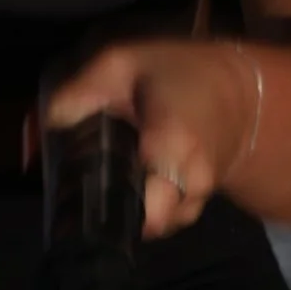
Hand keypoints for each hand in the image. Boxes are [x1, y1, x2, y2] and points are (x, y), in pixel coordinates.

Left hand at [35, 37, 262, 240]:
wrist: (239, 91)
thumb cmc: (179, 72)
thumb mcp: (124, 63)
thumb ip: (84, 90)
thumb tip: (51, 122)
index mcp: (171, 145)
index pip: (140, 201)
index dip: (104, 202)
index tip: (79, 187)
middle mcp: (190, 181)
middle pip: (145, 222)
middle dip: (114, 207)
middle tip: (94, 177)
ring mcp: (197, 198)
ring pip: (155, 226)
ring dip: (130, 209)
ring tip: (116, 176)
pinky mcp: (198, 205)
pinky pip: (166, 221)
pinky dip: (146, 208)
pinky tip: (134, 181)